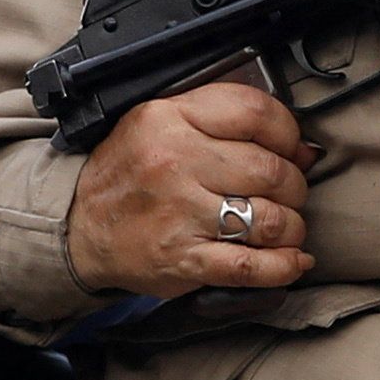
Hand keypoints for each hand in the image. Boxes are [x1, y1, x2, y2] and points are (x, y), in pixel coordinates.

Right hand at [67, 80, 320, 296]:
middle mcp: (176, 163)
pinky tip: (292, 261)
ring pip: (272, 219)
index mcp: (170, 119)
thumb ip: (222, 121)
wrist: (79, 226)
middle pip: (272, 169)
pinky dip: (283, 267)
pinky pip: (252, 266)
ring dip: (291, 227)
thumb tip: (300, 148)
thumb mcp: (160, 121)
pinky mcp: (185, 259)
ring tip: (284, 226)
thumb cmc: (127, 174)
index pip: (256, 112)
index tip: (292, 147)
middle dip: (293, 185)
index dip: (288, 132)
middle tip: (286, 192)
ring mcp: (181, 214)